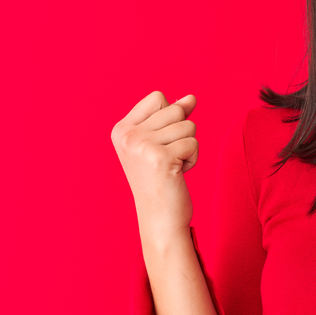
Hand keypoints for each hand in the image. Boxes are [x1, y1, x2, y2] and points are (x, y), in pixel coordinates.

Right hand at [111, 91, 199, 243]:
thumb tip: (190, 98)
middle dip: (182, 133)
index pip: (158, 97)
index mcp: (121, 129)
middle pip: (176, 109)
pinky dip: (192, 160)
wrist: (160, 216)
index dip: (171, 116)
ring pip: (188, 126)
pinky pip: (193, 143)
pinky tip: (176, 174)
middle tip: (166, 158)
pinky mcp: (160, 157)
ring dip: (188, 148)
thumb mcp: (162, 142)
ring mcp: (141, 145)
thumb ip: (174, 117)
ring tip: (171, 166)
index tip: (160, 142)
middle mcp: (127, 135)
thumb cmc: (162, 179)